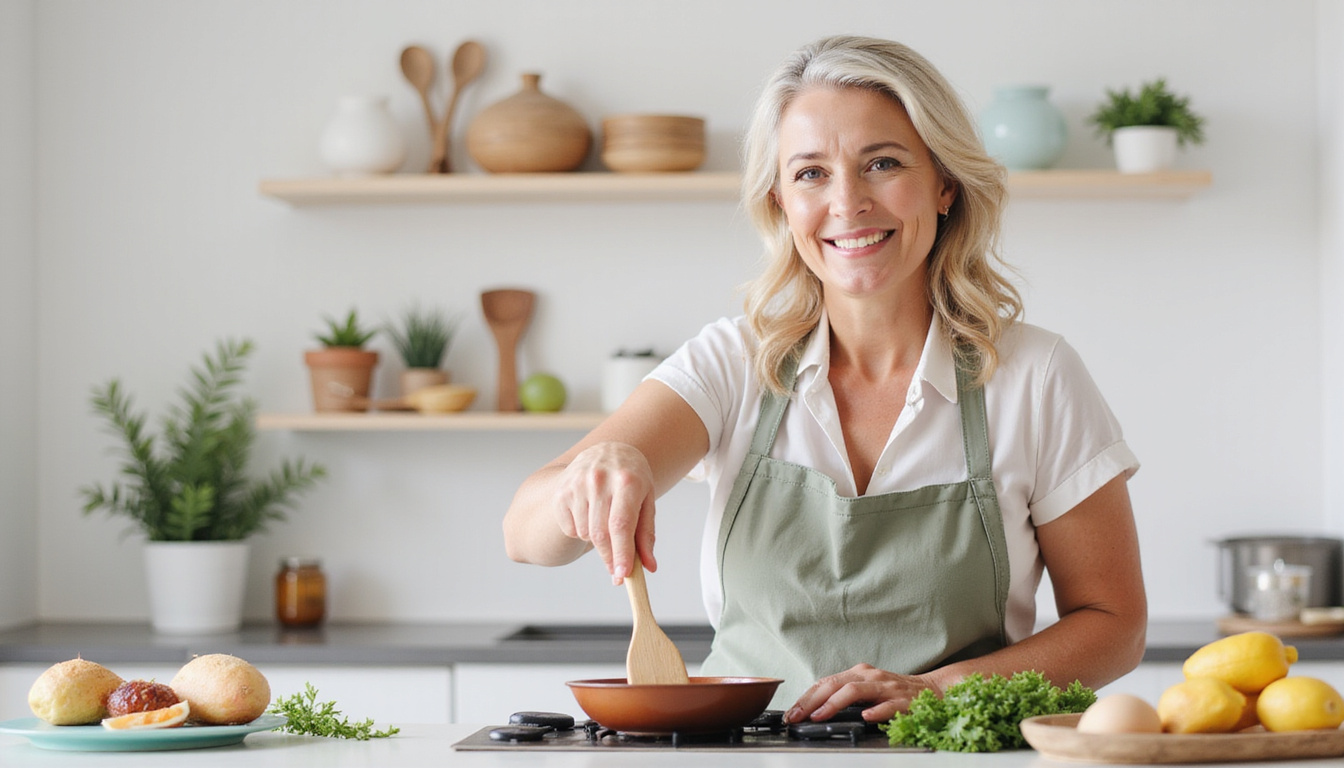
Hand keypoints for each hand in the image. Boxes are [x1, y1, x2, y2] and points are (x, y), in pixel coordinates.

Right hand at [552, 441, 657, 583]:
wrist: (607, 450)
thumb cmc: (632, 479)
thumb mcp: (647, 500)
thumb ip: (646, 535)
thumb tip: (648, 566)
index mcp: (627, 480)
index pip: (621, 525)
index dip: (621, 553)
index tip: (622, 575)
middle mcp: (599, 480)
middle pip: (601, 534)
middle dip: (610, 558)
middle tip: (618, 572)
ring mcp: (577, 484)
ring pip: (585, 533)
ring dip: (597, 541)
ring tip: (606, 522)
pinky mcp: (562, 491)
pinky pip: (571, 528)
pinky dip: (581, 532)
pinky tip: (590, 515)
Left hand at [784, 664, 941, 723]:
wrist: (931, 690)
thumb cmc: (893, 691)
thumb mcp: (865, 688)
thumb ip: (843, 693)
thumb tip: (813, 707)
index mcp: (857, 673)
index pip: (825, 683)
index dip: (805, 698)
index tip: (790, 713)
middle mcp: (869, 676)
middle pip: (833, 684)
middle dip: (811, 701)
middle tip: (795, 716)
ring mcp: (885, 687)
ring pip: (855, 691)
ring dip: (834, 704)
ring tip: (819, 715)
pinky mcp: (902, 701)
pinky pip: (887, 705)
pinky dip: (876, 711)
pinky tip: (866, 716)